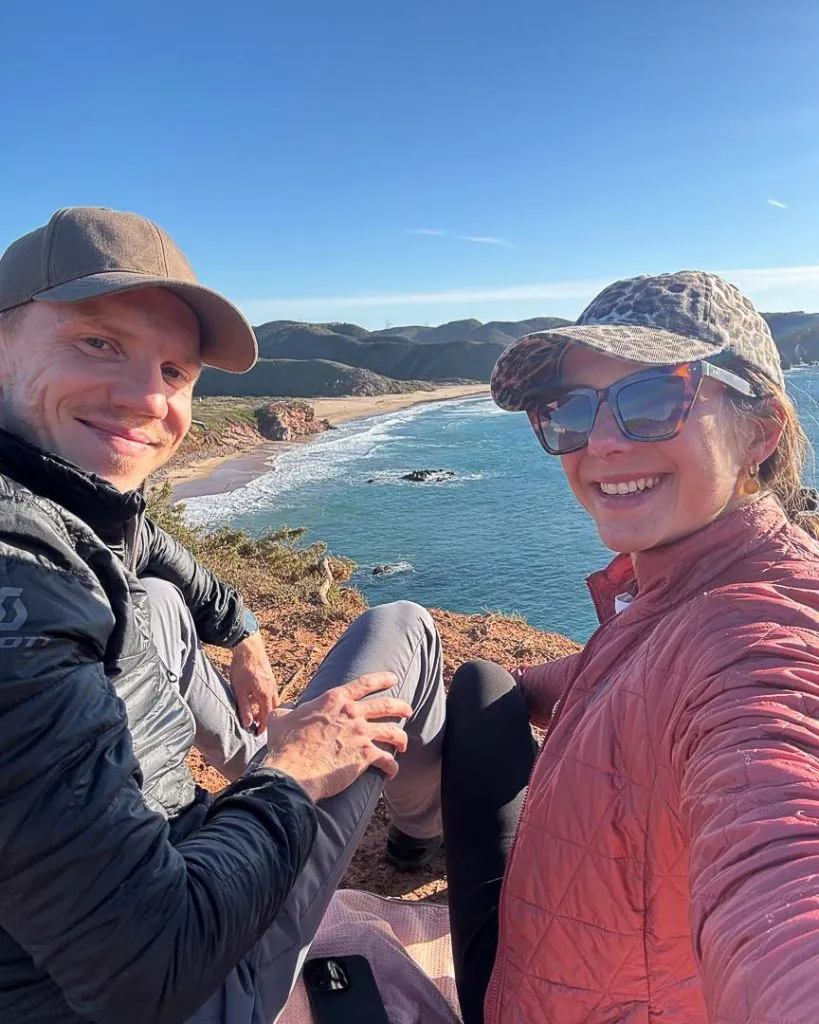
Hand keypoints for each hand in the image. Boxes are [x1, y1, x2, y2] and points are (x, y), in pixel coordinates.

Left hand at [229, 632, 279, 731]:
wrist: (248, 646)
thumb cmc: (242, 668)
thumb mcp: (239, 690)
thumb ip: (244, 708)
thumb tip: (248, 724)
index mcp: (265, 695)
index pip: (267, 717)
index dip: (263, 727)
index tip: (256, 734)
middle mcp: (272, 689)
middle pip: (273, 710)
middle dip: (267, 719)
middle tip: (258, 726)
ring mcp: (273, 682)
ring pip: (273, 701)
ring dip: (266, 709)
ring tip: (256, 714)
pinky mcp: (270, 677)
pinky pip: (271, 693)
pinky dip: (266, 700)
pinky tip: (256, 698)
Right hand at [263, 672, 411, 801]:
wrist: (292, 770)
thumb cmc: (285, 745)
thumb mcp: (281, 719)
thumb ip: (285, 711)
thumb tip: (282, 712)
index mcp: (334, 699)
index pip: (364, 683)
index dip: (382, 679)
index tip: (393, 678)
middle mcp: (352, 713)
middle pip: (385, 706)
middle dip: (401, 706)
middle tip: (408, 709)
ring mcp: (360, 734)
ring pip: (392, 732)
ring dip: (401, 737)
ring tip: (404, 743)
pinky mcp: (365, 757)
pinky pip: (387, 760)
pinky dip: (392, 766)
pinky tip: (392, 771)